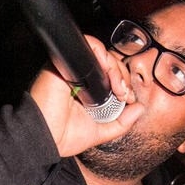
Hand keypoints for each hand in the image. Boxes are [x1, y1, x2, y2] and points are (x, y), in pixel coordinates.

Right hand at [30, 35, 143, 157]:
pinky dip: (104, 58)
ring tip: (119, 89)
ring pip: (101, 54)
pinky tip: (110, 79)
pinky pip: (89, 47)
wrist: (44, 138)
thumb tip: (140, 108)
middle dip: (123, 76)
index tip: (128, 98)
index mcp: (85, 90)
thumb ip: (122, 122)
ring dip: (116, 69)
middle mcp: (79, 76)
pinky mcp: (65, 62)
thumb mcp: (101, 132)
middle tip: (125, 94)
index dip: (123, 82)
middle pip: (108, 62)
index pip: (109, 75)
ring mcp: (72, 68)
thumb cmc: (63, 136)